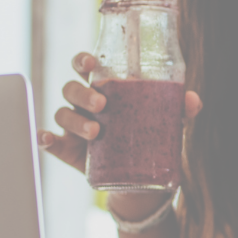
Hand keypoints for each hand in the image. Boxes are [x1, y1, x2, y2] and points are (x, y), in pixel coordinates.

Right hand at [38, 51, 201, 172]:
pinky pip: (51, 143)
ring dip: (74, 120)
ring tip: (95, 132)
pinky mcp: (69, 150)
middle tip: (102, 105)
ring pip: (62, 113)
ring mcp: (74, 126)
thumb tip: (193, 101)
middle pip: (72, 88)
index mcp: (105, 88)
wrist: (141, 177)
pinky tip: (46, 139)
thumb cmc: (149, 135)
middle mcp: (85, 103)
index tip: (90, 62)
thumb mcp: (167, 121)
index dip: (82, 60)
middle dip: (83, 94)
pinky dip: (45, 139)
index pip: (86, 66)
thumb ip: (180, 109)